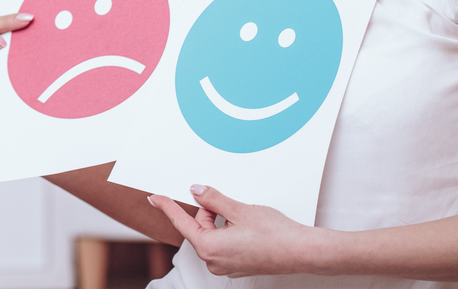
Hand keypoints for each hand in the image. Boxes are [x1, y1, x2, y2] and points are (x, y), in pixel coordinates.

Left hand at [149, 185, 320, 277]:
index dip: (167, 206)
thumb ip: (212, 199)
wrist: (303, 252)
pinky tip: (248, 229)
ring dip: (222, 222)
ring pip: (213, 235)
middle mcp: (214, 262)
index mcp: (209, 248)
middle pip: (200, 227)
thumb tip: (196, 192)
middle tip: (230, 206)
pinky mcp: (237, 266)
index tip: (154, 198)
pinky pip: (224, 244)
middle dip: (210, 212)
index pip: (182, 223)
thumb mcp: (239, 209)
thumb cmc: (276, 234)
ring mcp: (226, 267)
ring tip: (245, 220)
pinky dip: (229, 232)